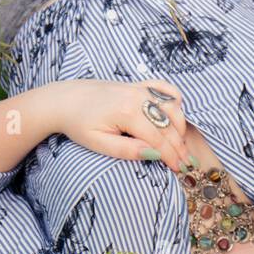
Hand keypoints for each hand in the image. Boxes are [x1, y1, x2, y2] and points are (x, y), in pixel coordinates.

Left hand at [52, 78, 194, 172]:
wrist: (66, 99)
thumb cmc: (79, 124)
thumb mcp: (98, 143)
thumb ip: (126, 150)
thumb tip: (153, 155)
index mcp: (128, 112)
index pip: (158, 139)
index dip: (171, 156)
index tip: (179, 170)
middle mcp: (138, 97)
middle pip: (169, 126)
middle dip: (180, 147)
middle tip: (187, 164)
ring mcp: (140, 88)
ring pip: (173, 108)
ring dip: (181, 128)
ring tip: (182, 146)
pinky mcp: (139, 84)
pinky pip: (166, 89)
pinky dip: (176, 101)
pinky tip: (176, 115)